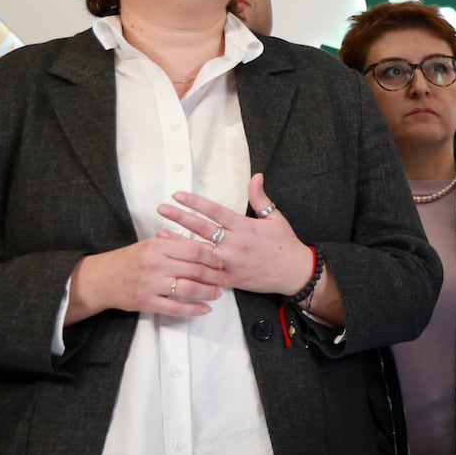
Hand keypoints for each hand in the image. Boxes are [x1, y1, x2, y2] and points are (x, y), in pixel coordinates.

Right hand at [65, 235, 225, 323]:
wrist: (100, 279)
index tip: (221, 262)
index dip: (213, 257)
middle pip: (195, 270)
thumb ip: (175, 246)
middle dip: (216, 276)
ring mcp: (150, 284)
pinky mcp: (147, 302)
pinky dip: (194, 309)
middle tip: (226, 279)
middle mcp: (155, 264)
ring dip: (209, 292)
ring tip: (218, 293)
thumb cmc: (129, 260)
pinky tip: (205, 309)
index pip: (194, 250)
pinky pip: (176, 308)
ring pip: (189, 289)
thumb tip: (206, 250)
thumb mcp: (150, 245)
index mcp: (158, 247)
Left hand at [157, 173, 311, 297]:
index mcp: (245, 227)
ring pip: (200, 250)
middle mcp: (235, 244)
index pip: (215, 211)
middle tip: (162, 208)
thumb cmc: (285, 244)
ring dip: (179, 241)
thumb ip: (261, 198)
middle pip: (202, 228)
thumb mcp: (275, 218)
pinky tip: (177, 260)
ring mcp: (231, 262)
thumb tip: (256, 176)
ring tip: (160, 233)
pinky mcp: (230, 278)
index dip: (195, 202)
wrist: (294, 273)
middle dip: (180, 217)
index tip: (178, 195)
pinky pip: (206, 272)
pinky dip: (190, 265)